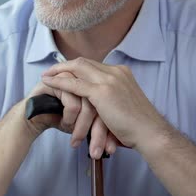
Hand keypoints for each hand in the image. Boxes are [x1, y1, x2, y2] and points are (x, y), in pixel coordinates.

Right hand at [23, 71, 119, 157]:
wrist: (31, 120)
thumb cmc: (58, 119)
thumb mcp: (84, 123)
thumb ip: (99, 122)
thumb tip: (115, 140)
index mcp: (95, 86)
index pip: (110, 107)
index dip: (110, 130)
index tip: (111, 150)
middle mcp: (85, 79)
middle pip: (102, 105)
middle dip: (100, 132)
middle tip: (97, 151)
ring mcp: (72, 79)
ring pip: (88, 105)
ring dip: (83, 127)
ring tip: (76, 141)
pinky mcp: (57, 83)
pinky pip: (73, 104)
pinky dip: (71, 118)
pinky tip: (66, 125)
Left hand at [41, 57, 169, 149]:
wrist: (150, 133)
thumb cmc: (138, 126)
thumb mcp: (123, 105)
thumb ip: (111, 99)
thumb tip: (97, 105)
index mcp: (122, 74)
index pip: (94, 65)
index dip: (77, 67)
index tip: (64, 71)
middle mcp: (116, 72)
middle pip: (84, 62)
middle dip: (64, 65)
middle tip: (50, 71)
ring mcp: (109, 80)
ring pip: (78, 68)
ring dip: (59, 71)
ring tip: (45, 76)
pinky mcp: (102, 92)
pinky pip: (74, 83)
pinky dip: (59, 82)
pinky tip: (48, 83)